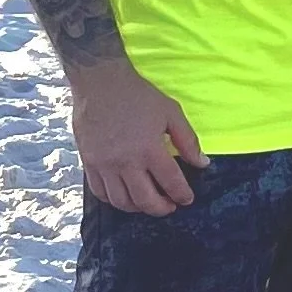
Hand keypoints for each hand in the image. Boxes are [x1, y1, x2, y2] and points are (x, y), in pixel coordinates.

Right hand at [68, 58, 206, 214]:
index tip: (187, 199)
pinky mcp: (89, 163)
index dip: (182, 195)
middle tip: (170, 206)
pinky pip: (100, 192)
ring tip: (148, 203)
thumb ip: (188, 140)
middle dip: (162, 209)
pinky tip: (125, 195)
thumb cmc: (137, 96)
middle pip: (145, 200)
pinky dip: (114, 200)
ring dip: (138, 208)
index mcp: (149, 149)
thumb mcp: (171, 112)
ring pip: (121, 202)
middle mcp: (125, 162)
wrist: (100, 83)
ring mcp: (104, 165)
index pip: (171, 183)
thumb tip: (202, 163)